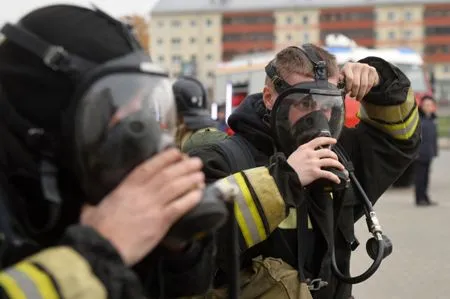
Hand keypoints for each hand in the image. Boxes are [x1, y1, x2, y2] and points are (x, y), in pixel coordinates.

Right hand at [80, 148, 204, 265]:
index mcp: (126, 187)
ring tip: (201, 175)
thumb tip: (88, 205)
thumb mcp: (91, 212)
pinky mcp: (161, 221)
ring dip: (191, 179)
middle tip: (196, 162)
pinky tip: (199, 193)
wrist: (102, 249)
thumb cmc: (95, 231)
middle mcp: (142, 193)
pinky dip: (191, 198)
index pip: (149, 167)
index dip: (165, 158)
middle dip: (184, 166)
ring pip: (176, 187)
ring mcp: (153, 206)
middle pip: (167, 174)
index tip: (177, 152)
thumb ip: (93, 205)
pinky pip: (180, 206)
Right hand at [287, 137, 344, 185]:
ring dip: (338, 165)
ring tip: (340, 167)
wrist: (285, 174)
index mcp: (305, 148)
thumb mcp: (295, 154)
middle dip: (334, 156)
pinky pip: (328, 174)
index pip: (319, 140)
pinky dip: (334, 177)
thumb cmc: (288, 166)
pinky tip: (337, 180)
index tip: (334, 141)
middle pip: (328, 152)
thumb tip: (311, 152)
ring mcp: (314, 163)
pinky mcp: (315, 173)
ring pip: (331, 162)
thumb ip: (304, 152)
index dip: (328, 140)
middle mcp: (311, 154)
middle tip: (336, 159)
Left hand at [339, 62, 379, 100]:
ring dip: (361, 94)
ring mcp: (366, 67)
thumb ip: (340, 80)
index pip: (350, 79)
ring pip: (364, 85)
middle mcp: (357, 65)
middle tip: (352, 96)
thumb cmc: (349, 74)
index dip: (348, 88)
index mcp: (348, 66)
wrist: (361, 69)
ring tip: (358, 98)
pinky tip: (363, 93)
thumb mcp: (343, 76)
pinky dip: (366, 91)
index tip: (347, 93)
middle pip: (357, 83)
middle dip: (354, 93)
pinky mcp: (372, 70)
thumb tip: (338, 84)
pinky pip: (370, 84)